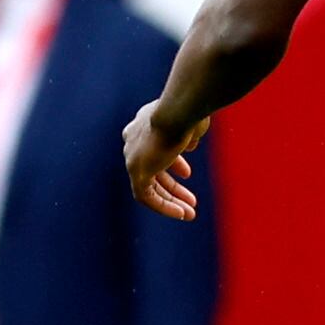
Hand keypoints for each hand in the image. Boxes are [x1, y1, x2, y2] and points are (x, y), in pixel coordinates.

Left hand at [125, 100, 207, 217]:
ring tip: (189, 213)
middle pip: (153, 169)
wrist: (178, 112)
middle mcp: (133, 138)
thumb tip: (190, 143)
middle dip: (173, 187)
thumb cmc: (190, 112)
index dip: (174, 163)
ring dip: (170, 201)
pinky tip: (181, 213)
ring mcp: (132, 156)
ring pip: (149, 186)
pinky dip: (163, 206)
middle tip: (191, 200)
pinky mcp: (135, 171)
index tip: (187, 174)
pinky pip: (146, 196)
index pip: (155, 148)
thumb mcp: (191, 121)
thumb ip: (188, 133)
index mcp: (144, 123)